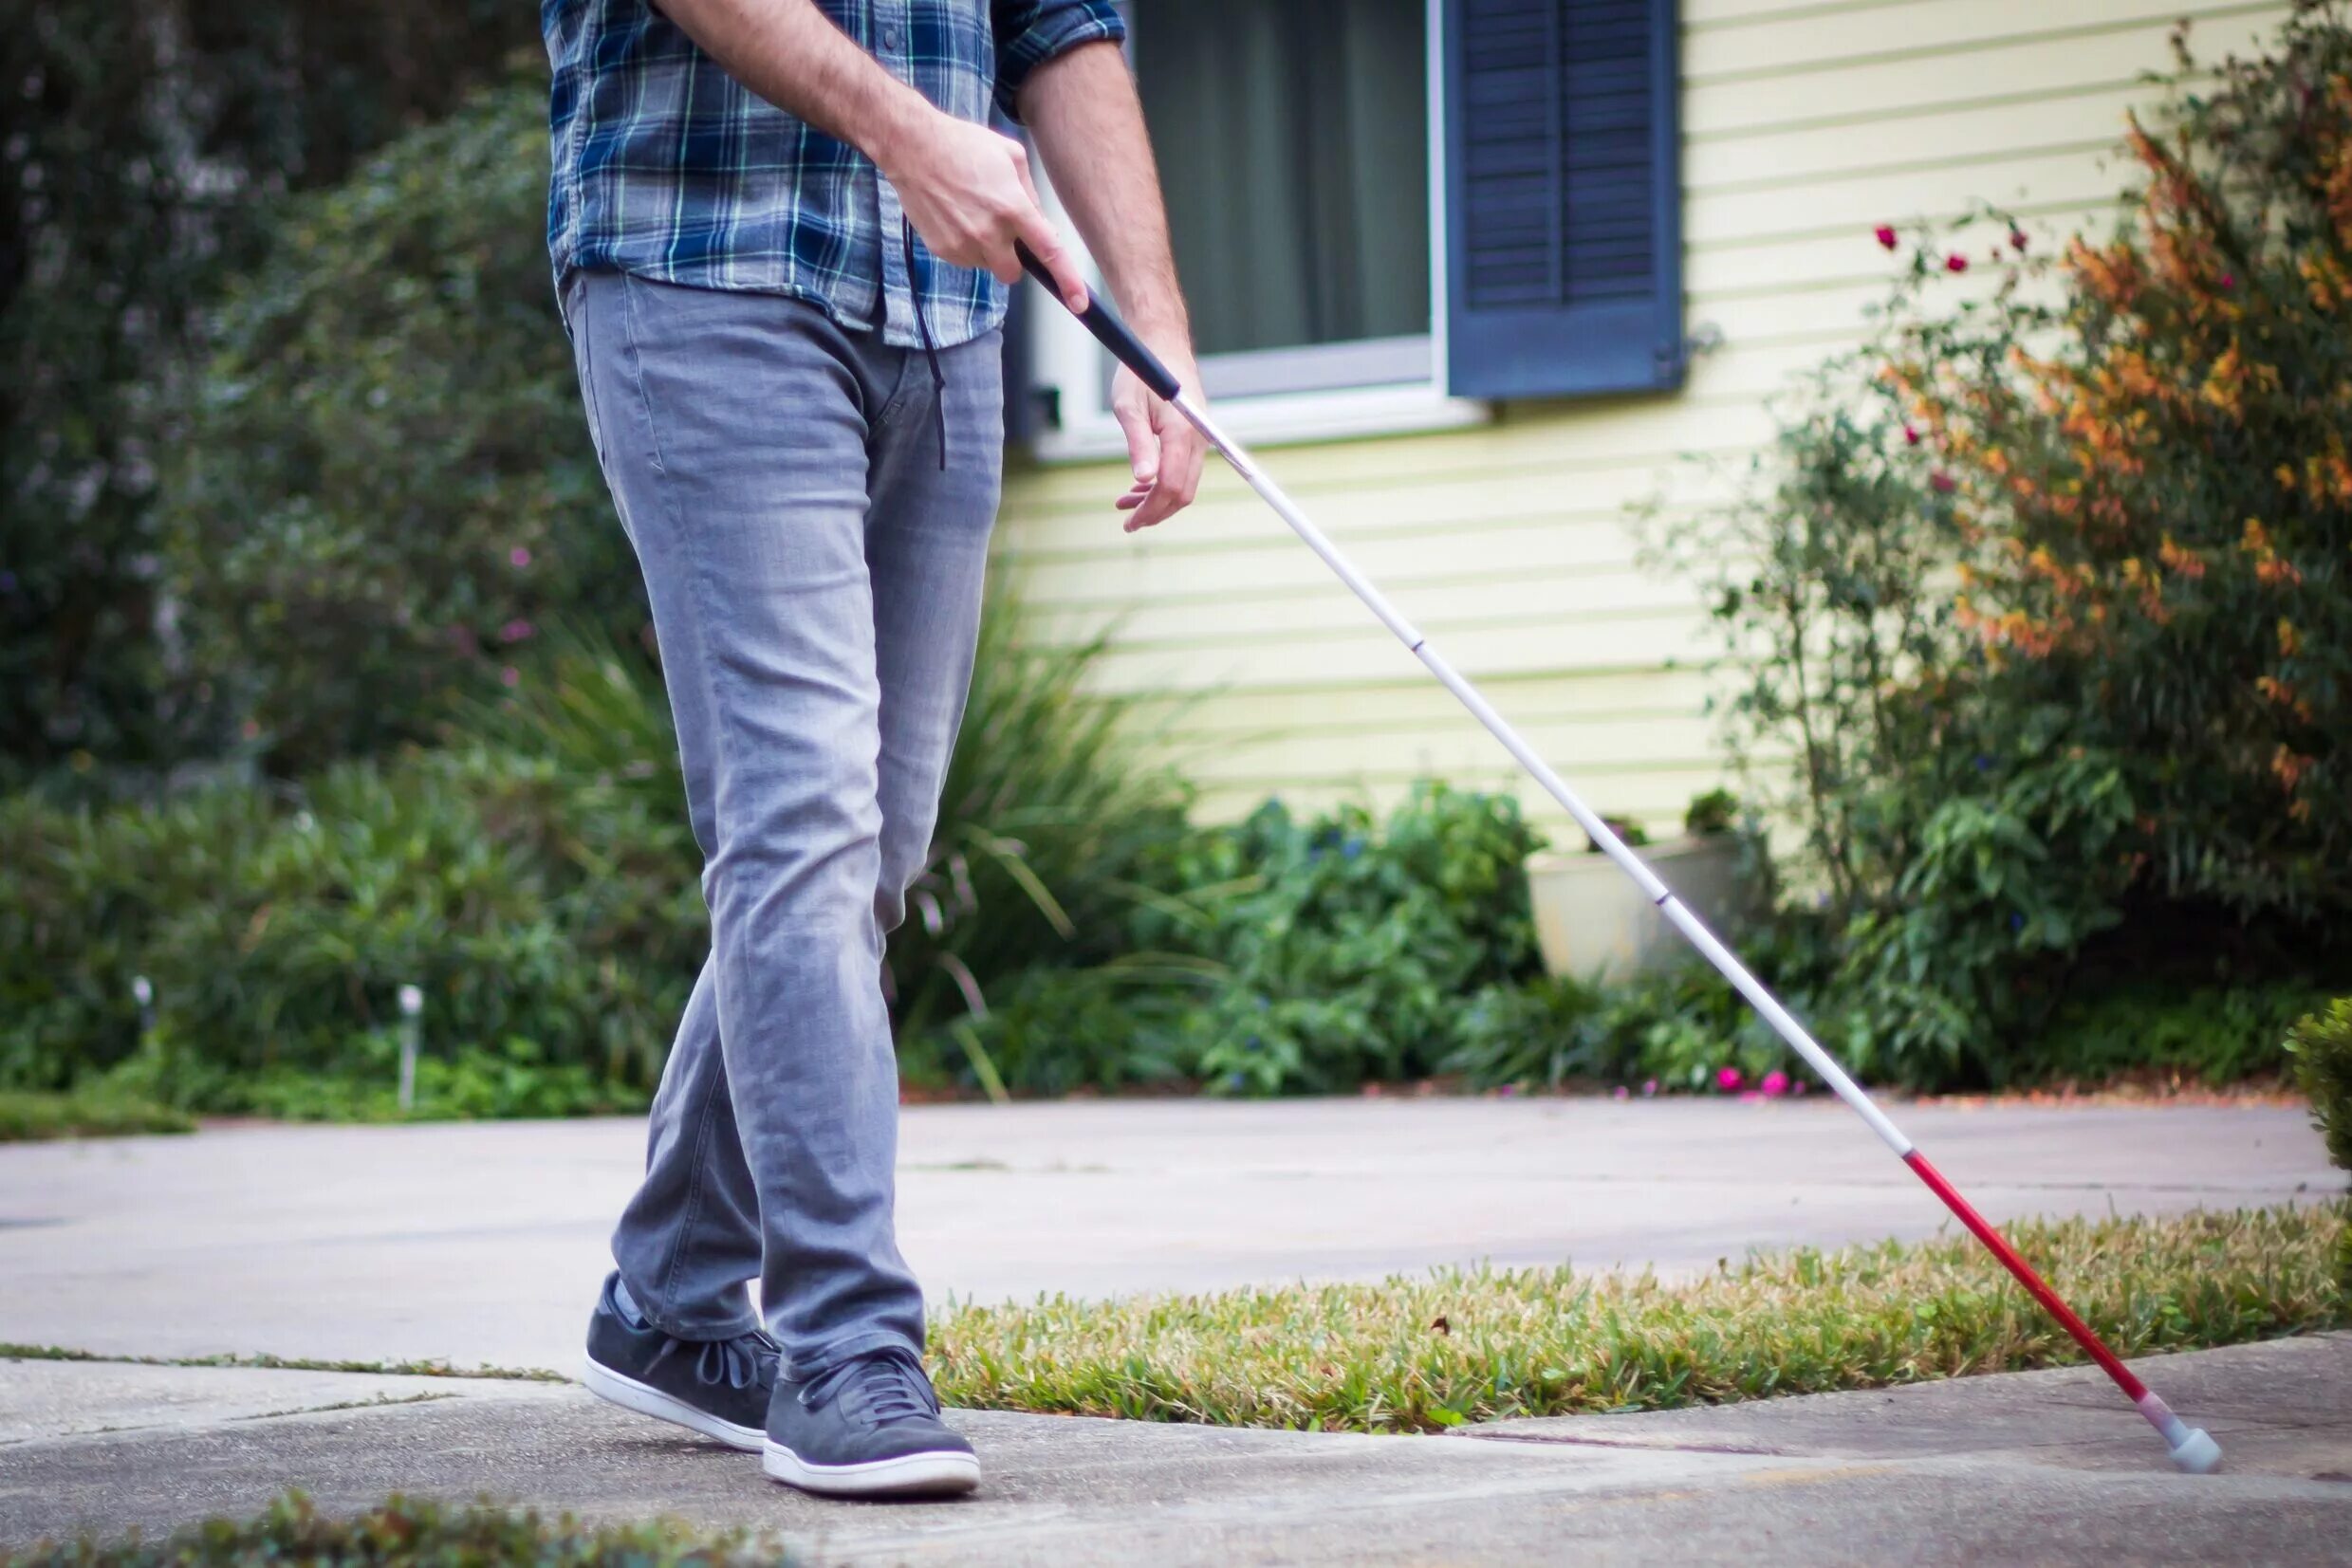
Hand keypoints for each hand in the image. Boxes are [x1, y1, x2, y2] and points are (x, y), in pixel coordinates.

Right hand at [878, 107, 1088, 312]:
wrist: (913, 147)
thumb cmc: (963, 145)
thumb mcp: (1010, 156)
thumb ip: (1030, 193)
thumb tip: (1039, 223)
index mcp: (1012, 208)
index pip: (1048, 252)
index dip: (1067, 280)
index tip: (1079, 302)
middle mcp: (988, 233)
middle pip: (1014, 273)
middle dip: (1014, 258)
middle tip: (1003, 232)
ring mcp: (963, 245)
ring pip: (988, 266)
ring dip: (987, 249)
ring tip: (972, 213)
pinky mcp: (943, 250)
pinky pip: (965, 260)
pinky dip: (966, 245)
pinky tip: (955, 216)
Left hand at [1111, 345, 1203, 532]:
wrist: (1163, 346)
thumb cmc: (1142, 372)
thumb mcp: (1128, 407)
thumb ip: (1138, 444)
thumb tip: (1143, 480)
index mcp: (1182, 432)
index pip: (1171, 486)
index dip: (1151, 510)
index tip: (1131, 523)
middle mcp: (1199, 439)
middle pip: (1183, 492)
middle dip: (1156, 511)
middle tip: (1128, 522)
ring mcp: (1200, 439)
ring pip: (1185, 484)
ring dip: (1158, 500)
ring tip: (1127, 504)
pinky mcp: (1196, 437)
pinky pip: (1185, 470)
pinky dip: (1164, 484)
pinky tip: (1141, 487)